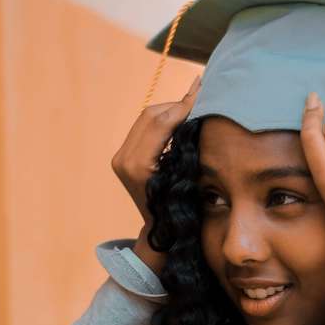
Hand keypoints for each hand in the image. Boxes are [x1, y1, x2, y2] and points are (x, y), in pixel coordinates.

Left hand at [111, 75, 200, 272]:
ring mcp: (120, 157)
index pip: (161, 123)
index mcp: (139, 166)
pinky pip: (144, 127)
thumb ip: (190, 146)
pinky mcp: (122, 156)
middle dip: (177, 103)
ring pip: (147, 117)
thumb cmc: (181, 211)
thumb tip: (202, 113)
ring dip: (171, 109)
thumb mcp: (189, 178)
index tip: (203, 90)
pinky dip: (163, 119)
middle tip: (202, 93)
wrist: (159, 234)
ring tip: (194, 101)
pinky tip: (181, 113)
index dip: (183, 104)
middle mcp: (124, 159)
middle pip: (152, 114)